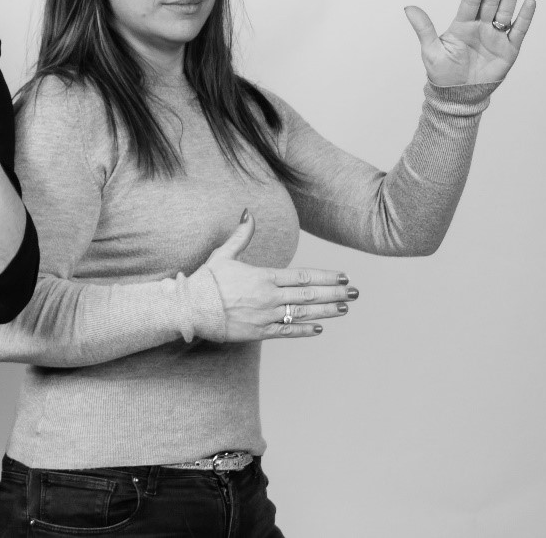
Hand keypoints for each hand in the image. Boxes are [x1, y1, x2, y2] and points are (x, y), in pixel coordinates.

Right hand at [199, 212, 357, 340]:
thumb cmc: (207, 280)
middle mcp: (269, 297)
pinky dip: (304, 330)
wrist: (191, 308)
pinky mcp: (259, 332)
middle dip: (335, 293)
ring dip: (326, 311)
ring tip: (344, 309)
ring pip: (303, 314)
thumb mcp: (223, 254)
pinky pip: (287, 331)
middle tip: (354, 293)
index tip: (343, 276)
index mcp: (264, 276)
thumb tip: (248, 213)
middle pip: (309, 296)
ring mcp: (266, 316)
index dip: (326, 277)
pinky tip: (319, 329)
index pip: (303, 276)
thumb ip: (241, 235)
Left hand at [404, 0, 534, 86]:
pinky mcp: (509, 49)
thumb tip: (408, 8)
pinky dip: (524, 17)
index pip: (471, 1)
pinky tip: (529, 1)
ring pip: (505, 10)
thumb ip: (424, 28)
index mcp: (461, 25)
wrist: (458, 95)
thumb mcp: (431, 50)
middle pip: (490, 0)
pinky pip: (518, 30)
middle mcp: (480, 27)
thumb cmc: (442, 73)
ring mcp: (496, 37)